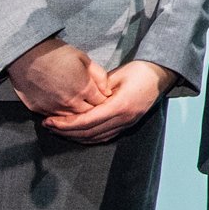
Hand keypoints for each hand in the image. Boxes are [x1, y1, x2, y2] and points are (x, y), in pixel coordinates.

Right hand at [6, 36, 110, 117]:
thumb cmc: (56, 53)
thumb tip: (107, 90)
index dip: (103, 99)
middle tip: (92, 102)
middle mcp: (70, 102)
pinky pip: (55, 117)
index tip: (102, 96)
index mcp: (84, 88)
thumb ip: (99, 75)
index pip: (101, 102)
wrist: (26, 55)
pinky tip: (62, 105)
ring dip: (76, 113)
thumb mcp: (84, 59)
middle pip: (88, 113)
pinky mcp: (39, 110)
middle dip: (92, 108)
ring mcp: (54, 108)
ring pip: (72, 118)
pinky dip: (61, 114)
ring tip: (77, 104)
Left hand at [44, 61, 176, 143]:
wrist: (160, 75)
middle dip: (66, 131)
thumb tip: (77, 100)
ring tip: (58, 130)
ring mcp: (127, 124)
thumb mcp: (115, 76)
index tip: (50, 120)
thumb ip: (96, 90)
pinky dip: (88, 138)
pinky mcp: (128, 125)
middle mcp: (124, 119)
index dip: (66, 124)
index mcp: (120, 106)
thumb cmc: (138, 71)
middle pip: (89, 133)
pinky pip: (105, 137)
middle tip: (48, 125)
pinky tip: (77, 134)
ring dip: (75, 136)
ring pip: (96, 138)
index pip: (87, 121)